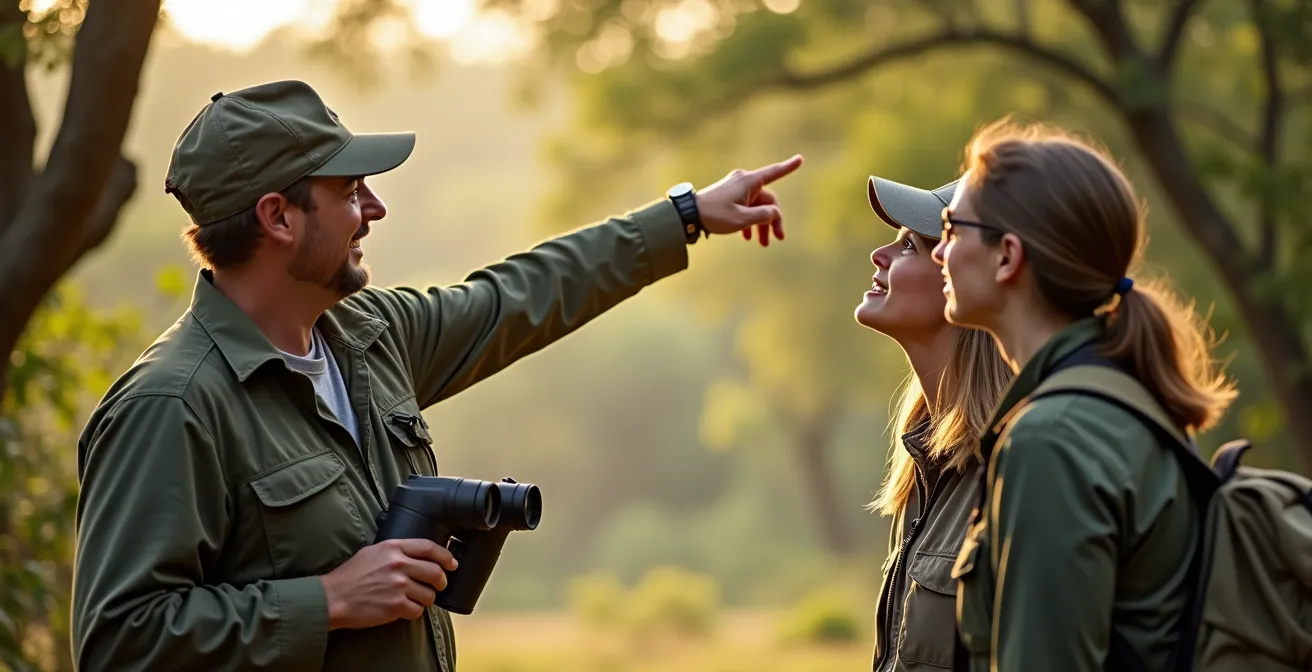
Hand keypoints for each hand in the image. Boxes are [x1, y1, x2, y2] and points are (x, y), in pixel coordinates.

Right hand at [319, 538, 457, 629]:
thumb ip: (395, 551)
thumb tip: (418, 554)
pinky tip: (403, 609)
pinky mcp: (395, 606)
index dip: (445, 556)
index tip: (452, 563)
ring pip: (429, 594)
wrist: (333, 598)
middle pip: (436, 572)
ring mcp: (398, 586)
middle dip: (441, 581)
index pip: (429, 547)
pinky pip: (417, 610)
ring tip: (414, 599)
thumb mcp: (372, 552)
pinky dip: (413, 612)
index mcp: (393, 548)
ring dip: (426, 599)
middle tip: (438, 585)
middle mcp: (398, 565)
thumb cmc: (350, 576)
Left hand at [694, 154, 803, 246]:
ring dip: (760, 224)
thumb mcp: (742, 219)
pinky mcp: (728, 196)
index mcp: (749, 182)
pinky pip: (746, 206)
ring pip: (756, 206)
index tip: (800, 159)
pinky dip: (749, 220)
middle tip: (776, 239)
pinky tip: (747, 236)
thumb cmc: (715, 215)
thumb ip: (763, 216)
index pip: (774, 173)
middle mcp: (743, 181)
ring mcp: (735, 188)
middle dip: (772, 220)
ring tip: (762, 243)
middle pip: (767, 200)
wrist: (689, 215)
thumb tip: (774, 213)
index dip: (788, 167)